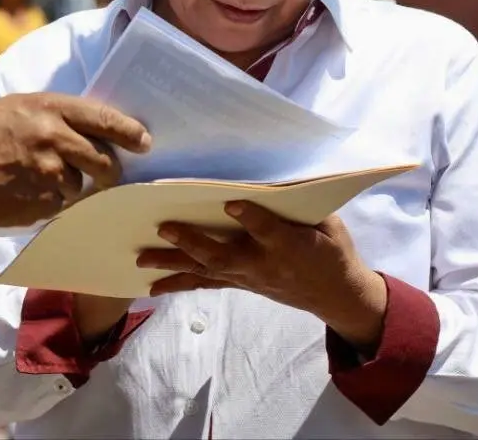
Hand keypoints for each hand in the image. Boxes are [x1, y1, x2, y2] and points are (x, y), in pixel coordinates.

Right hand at [0, 93, 150, 226]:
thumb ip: (57, 115)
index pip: (106, 119)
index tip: (143, 142)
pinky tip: (32, 195)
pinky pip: (63, 207)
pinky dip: (54, 204)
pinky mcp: (41, 204)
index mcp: (50, 109)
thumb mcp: (20, 108)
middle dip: (109, 171)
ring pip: (84, 187)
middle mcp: (54, 138)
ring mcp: (48, 174)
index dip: (130, 132)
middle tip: (104, 175)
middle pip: (105, 161)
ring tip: (44, 181)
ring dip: (74, 188)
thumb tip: (97, 128)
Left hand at [137, 203, 387, 349]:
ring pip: (206, 271)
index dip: (250, 216)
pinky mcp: (241, 284)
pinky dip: (179, 283)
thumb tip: (277, 182)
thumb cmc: (333, 251)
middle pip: (223, 255)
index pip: (267, 229)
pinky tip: (153, 285)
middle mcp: (263, 264)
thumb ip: (302, 208)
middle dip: (193, 243)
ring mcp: (248, 278)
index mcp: (290, 245)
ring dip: (173, 265)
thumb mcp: (329, 225)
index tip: (230, 202)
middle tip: (165, 228)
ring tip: (142, 259)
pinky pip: (206, 284)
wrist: (336, 294)